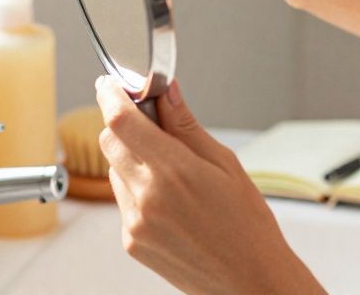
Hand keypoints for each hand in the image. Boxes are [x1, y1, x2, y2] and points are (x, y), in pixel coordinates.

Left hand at [95, 76, 323, 293]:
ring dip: (132, 157)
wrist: (250, 279)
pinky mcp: (131, 242)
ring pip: (115, 171)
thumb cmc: (248, 224)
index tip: (111, 85)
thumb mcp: (225, 164)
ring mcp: (135, 223)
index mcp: (173, 172)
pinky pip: (122, 201)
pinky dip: (137, 188)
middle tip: (148, 119)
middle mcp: (146, 197)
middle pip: (110, 142)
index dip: (111, 96)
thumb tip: (167, 93)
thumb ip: (187, 126)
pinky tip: (170, 198)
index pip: (121, 121)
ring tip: (172, 170)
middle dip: (123, 124)